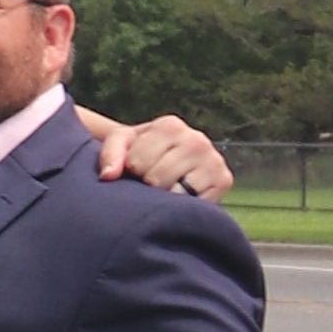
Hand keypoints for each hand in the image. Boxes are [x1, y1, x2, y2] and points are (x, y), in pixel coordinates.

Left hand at [80, 112, 232, 197]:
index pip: (137, 162)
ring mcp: (213, 159)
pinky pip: (196, 203)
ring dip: (166, 197)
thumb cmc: (142, 153)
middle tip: (152, 180)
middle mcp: (196, 139)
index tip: (136, 168)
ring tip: (167, 187)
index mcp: (170, 125)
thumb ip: (110, 155)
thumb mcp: (121, 146)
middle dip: (148, 184)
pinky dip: (184, 206)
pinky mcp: (224, 181)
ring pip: (176, 192)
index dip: (131, 171)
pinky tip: (182, 197)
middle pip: (156, 178)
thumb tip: (108, 176)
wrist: (171, 164)